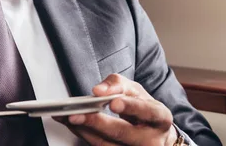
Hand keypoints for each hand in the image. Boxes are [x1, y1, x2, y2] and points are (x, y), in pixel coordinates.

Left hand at [56, 74, 177, 145]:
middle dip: (97, 123)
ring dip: (84, 130)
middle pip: (122, 133)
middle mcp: (151, 140)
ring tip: (65, 117)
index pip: (147, 111)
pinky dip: (84, 136)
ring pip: (107, 145)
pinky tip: (72, 126)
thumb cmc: (144, 110)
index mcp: (160, 118)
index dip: (130, 107)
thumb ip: (118, 84)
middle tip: (76, 114)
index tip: (112, 102)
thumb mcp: (137, 91)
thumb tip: (99, 90)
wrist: (156, 137)